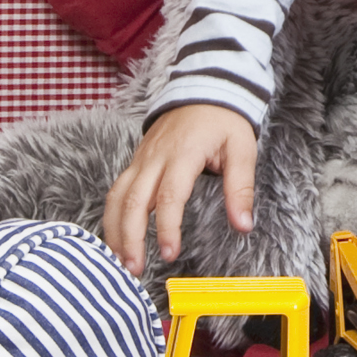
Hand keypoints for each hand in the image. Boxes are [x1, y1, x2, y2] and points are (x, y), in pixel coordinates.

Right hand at [104, 101, 256, 272]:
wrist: (203, 87)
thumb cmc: (223, 120)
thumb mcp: (243, 149)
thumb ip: (241, 188)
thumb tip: (244, 226)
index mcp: (183, 154)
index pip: (169, 196)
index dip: (167, 227)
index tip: (170, 253)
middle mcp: (155, 158)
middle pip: (133, 200)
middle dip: (130, 237)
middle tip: (134, 269)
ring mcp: (141, 159)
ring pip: (118, 197)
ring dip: (115, 231)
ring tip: (121, 262)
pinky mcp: (136, 163)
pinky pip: (117, 191)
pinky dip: (112, 217)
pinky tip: (117, 240)